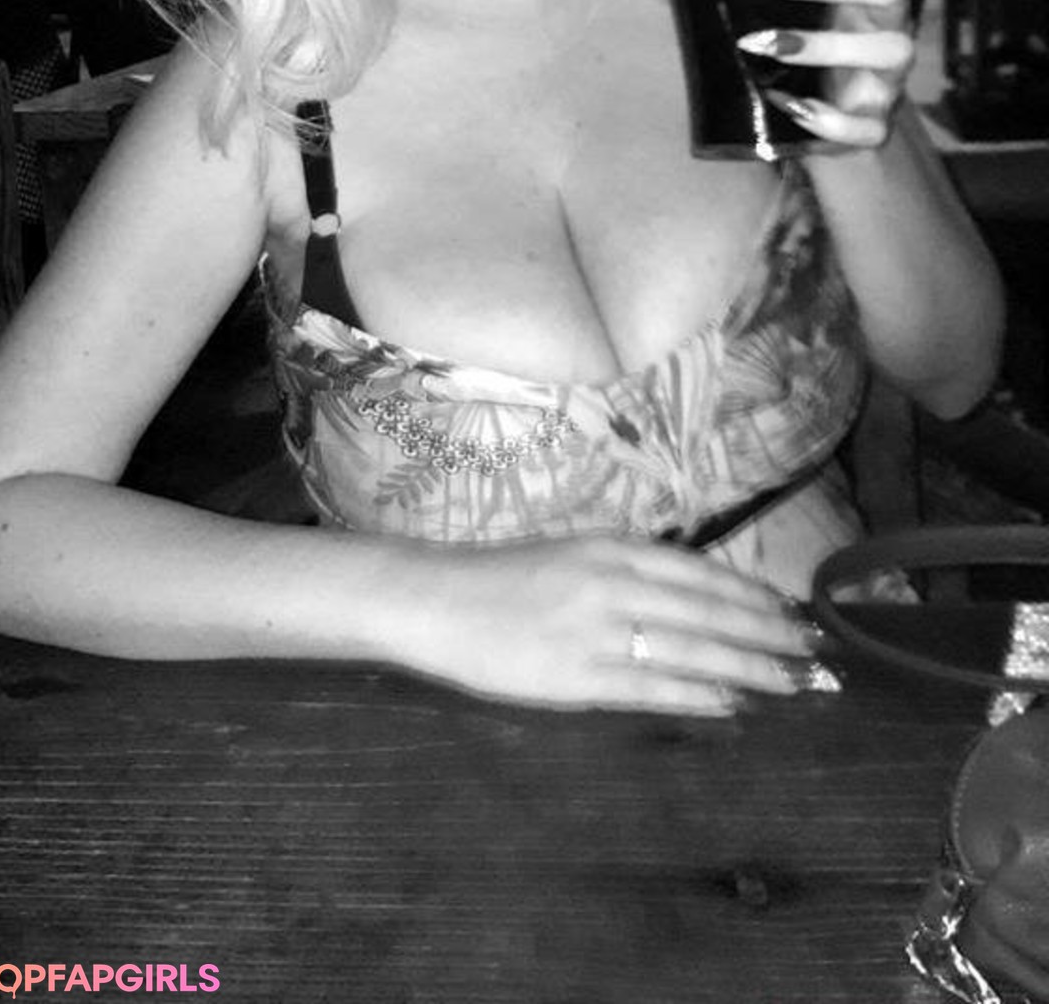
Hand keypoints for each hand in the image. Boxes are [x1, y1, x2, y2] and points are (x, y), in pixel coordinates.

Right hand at [407, 533, 833, 713]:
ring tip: (794, 685)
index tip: (799, 616)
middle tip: (819, 656)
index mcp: (615, 549)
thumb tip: (697, 594)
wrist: (437, 601)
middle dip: (772, 635)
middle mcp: (615, 582)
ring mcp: (598, 630)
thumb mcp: (576, 555)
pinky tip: (734, 706)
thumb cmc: (505, 579)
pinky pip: (652, 686)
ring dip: (751, 668)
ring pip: (694, 649)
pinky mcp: (577, 676)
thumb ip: (631, 570)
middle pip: (712, 611)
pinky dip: (699, 696)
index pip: (706, 574)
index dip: (758, 598)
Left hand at [730, 0, 913, 147]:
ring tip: (765, 46)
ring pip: (889, 50)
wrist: (833, 125)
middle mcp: (886, 21)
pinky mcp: (880, 123)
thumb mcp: (763, 19)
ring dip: (827, 46)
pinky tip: (792, 109)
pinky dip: (833, 118)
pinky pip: (870, 123)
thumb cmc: (799, 51)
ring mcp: (889, 74)